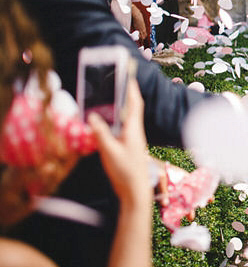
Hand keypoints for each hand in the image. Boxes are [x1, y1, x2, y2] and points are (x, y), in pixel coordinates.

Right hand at [87, 82, 149, 206]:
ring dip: (120, 107)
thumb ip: (101, 133)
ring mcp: (133, 139)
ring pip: (127, 118)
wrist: (135, 191)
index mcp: (133, 129)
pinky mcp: (129, 147)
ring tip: (109, 97)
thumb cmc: (125, 171)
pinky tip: (106, 121)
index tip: (127, 75)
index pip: (134, 103)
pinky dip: (116, 121)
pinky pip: (123, 128)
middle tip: (116, 82)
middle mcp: (135, 131)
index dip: (131, 89)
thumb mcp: (109, 151)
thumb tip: (92, 116)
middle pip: (132, 108)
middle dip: (125, 94)